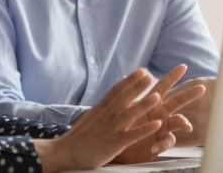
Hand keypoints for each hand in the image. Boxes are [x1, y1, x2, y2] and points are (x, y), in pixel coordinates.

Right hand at [34, 68, 165, 171]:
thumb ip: (101, 109)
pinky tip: (157, 125)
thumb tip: (109, 99)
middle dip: (137, 87)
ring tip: (157, 96)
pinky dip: (144, 129)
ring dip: (143, 105)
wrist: (65, 153)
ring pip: (128, 114)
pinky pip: (131, 136)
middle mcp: (104, 116)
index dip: (129, 81)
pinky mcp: (112, 144)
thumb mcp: (90, 118)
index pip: (116, 91)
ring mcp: (109, 129)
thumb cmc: (78, 138)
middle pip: (122, 98)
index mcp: (99, 109)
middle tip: (150, 75)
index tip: (141, 71)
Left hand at [112, 64, 205, 163]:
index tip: (183, 66)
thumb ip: (129, 95)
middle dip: (189, 94)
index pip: (163, 86)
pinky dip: (161, 144)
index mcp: (152, 102)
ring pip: (179, 122)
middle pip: (178, 101)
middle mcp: (161, 113)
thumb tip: (126, 77)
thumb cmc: (126, 126)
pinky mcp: (161, 142)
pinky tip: (154, 147)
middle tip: (201, 88)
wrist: (120, 147)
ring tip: (187, 126)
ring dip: (184, 122)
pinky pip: (166, 142)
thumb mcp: (125, 109)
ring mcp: (163, 127)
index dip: (172, 76)